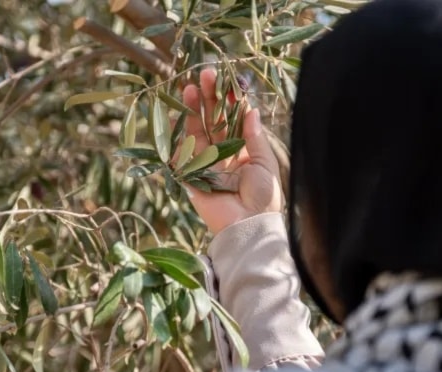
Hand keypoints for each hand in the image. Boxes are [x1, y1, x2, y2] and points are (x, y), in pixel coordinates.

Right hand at [181, 68, 282, 234]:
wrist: (250, 226)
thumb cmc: (264, 197)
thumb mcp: (264, 162)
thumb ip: (254, 137)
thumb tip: (250, 109)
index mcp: (241, 149)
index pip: (232, 119)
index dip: (228, 101)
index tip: (227, 81)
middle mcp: (222, 154)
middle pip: (212, 120)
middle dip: (208, 98)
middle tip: (204, 75)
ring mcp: (205, 164)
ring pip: (196, 132)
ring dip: (192, 110)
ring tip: (189, 89)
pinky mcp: (191, 176)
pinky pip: (182, 155)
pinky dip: (178, 138)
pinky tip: (177, 117)